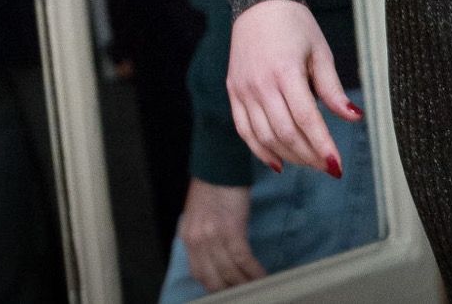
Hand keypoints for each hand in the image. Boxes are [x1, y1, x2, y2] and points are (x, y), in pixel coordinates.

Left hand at [179, 178, 265, 292]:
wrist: (220, 161)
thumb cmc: (215, 184)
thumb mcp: (202, 214)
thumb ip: (205, 236)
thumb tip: (218, 256)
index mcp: (189, 237)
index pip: (200, 274)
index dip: (216, 286)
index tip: (230, 289)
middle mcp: (197, 240)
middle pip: (214, 279)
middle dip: (231, 289)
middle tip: (246, 292)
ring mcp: (213, 236)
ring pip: (230, 272)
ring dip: (246, 283)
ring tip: (259, 287)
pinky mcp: (231, 229)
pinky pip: (243, 259)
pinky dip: (254, 271)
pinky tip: (263, 275)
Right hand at [228, 0, 362, 176]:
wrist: (260, 4)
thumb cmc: (296, 26)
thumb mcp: (320, 52)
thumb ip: (333, 89)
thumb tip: (354, 117)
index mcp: (285, 71)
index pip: (306, 119)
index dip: (322, 146)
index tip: (337, 166)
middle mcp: (261, 84)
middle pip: (285, 133)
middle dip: (309, 156)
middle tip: (328, 166)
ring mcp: (244, 90)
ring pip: (265, 137)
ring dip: (289, 156)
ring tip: (310, 163)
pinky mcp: (234, 93)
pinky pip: (245, 130)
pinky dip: (261, 150)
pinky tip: (278, 162)